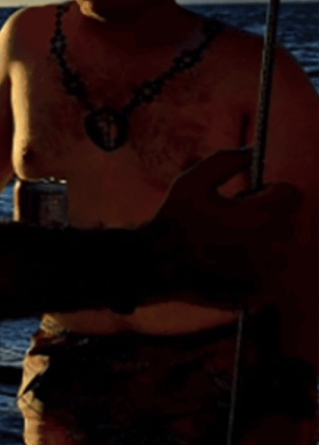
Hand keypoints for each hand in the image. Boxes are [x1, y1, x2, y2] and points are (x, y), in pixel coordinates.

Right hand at [152, 148, 301, 304]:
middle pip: (284, 220)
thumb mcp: (191, 181)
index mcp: (258, 217)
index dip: (268, 190)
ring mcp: (266, 272)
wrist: (154, 265)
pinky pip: (271, 273)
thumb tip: (251, 151)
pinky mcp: (260, 292)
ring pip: (278, 246)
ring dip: (259, 240)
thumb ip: (224, 161)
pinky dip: (254, 266)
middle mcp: (269, 246)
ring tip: (226, 241)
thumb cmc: (173, 220)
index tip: (246, 196)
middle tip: (229, 219)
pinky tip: (226, 262)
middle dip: (262, 215)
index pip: (290, 194)